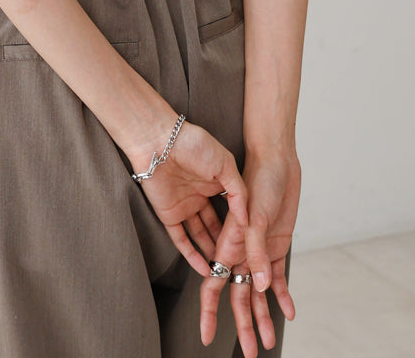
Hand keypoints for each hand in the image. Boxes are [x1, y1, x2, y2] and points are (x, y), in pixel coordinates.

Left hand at [126, 120, 248, 276]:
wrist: (160, 141)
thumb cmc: (194, 144)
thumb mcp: (226, 164)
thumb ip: (238, 193)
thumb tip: (247, 221)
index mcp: (215, 182)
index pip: (231, 209)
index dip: (241, 226)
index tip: (253, 244)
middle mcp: (200, 195)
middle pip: (216, 226)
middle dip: (227, 244)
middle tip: (240, 265)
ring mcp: (184, 206)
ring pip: (200, 235)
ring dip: (211, 253)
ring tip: (224, 273)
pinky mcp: (168, 214)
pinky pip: (180, 239)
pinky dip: (192, 255)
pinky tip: (204, 269)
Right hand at [199, 149, 300, 354]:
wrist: (277, 161)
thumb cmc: (260, 180)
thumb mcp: (256, 215)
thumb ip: (256, 251)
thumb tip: (261, 288)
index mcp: (229, 246)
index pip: (214, 286)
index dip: (209, 313)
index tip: (206, 338)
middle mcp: (241, 253)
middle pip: (239, 297)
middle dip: (244, 326)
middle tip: (252, 354)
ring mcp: (259, 252)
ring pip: (258, 292)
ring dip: (263, 317)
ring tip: (268, 343)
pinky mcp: (276, 247)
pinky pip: (279, 278)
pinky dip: (283, 296)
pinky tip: (289, 311)